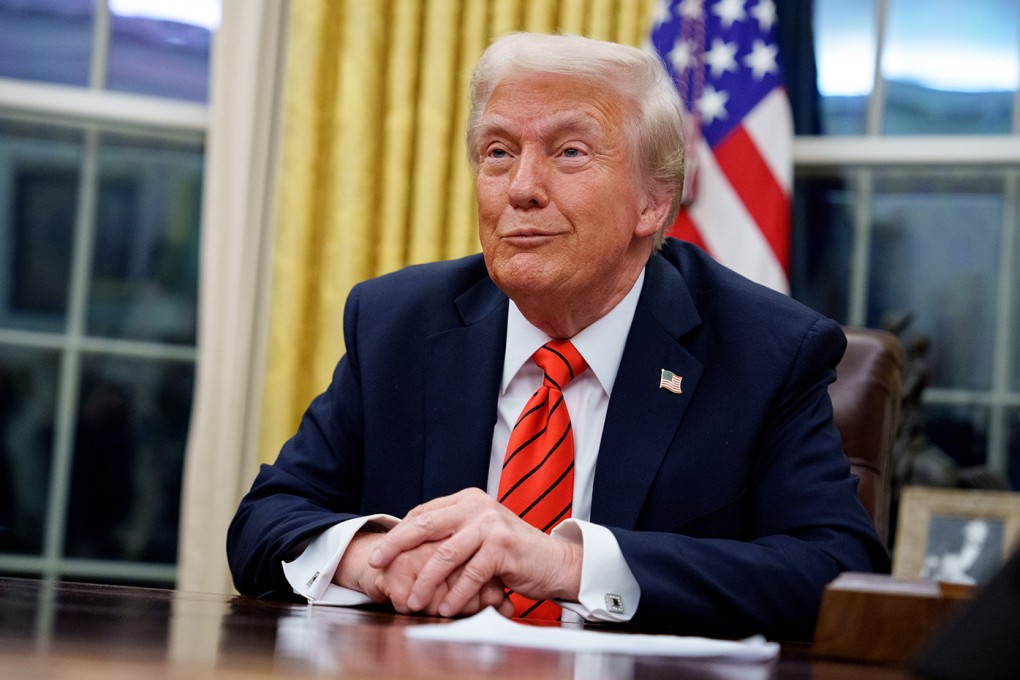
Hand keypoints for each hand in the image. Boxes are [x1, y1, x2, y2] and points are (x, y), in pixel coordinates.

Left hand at [368, 488, 581, 616]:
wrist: (554, 562)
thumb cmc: (514, 553)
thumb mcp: (481, 533)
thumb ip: (454, 532)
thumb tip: (410, 542)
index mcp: (469, 499)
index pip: (425, 512)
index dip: (400, 532)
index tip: (382, 551)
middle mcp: (478, 507)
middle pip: (426, 525)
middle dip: (396, 546)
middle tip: (376, 562)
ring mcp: (491, 525)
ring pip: (444, 554)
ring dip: (425, 582)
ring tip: (412, 601)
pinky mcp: (502, 547)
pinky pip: (469, 574)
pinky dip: (455, 595)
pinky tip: (446, 609)